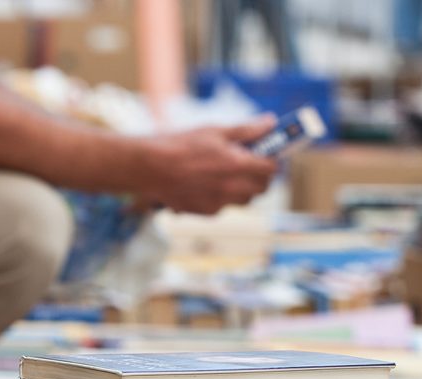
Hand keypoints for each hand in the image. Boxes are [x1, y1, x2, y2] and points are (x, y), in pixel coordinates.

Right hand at [144, 116, 279, 213]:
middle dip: (261, 176)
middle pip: (262, 188)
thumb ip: (246, 130)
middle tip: (252, 163)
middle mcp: (232, 187)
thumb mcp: (214, 130)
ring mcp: (220, 203)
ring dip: (244, 188)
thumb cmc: (179, 145)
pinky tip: (208, 183)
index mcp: (238, 164)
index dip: (273, 160)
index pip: (271, 168)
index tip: (269, 153)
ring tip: (228, 173)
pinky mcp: (206, 212)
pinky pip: (224, 206)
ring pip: (245, 200)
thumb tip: (270, 123)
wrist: (148, 168)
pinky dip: (223, 196)